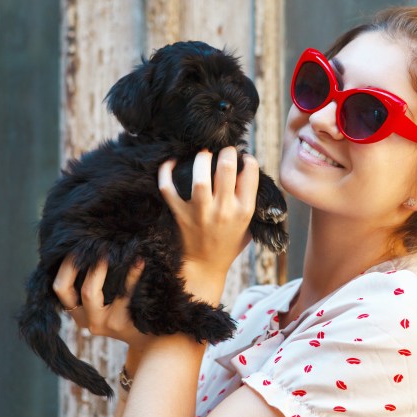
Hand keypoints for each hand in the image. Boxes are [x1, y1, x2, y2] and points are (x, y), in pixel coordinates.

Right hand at [53, 254, 148, 349]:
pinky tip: (139, 261)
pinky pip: (123, 294)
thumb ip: (96, 283)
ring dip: (97, 267)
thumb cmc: (125, 311)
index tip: (78, 246)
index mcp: (77, 311)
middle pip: (65, 289)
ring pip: (89, 292)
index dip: (64, 266)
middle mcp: (85, 319)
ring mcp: (101, 323)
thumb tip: (95, 246)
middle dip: (72, 264)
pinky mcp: (119, 324)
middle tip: (89, 245)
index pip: (59, 288)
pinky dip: (131, 275)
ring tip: (111, 249)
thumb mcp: (105, 302)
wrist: (148, 337)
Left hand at [158, 147, 258, 304]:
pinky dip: (166, 172)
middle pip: (226, 170)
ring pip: (200, 177)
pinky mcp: (180, 214)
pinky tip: (171, 162)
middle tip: (224, 150)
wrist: (205, 267)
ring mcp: (200, 212)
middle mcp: (223, 210)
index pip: (250, 174)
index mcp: (244, 211)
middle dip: (226, 152)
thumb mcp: (249, 225)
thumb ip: (251, 200)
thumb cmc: (229, 243)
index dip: (247, 159)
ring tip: (203, 154)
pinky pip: (168, 189)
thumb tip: (249, 170)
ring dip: (202, 158)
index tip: (243, 157)